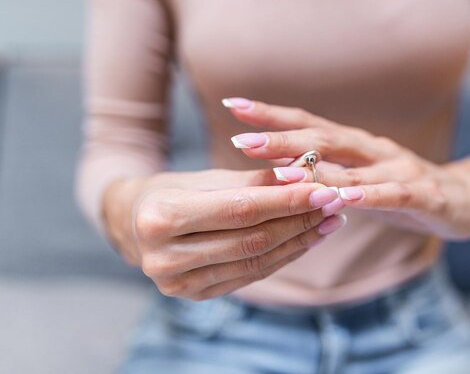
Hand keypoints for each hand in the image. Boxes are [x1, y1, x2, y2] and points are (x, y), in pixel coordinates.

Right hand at [102, 169, 345, 299]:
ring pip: (256, 261)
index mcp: (161, 217)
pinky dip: (283, 256)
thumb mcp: (206, 177)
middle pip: (252, 239)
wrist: (133, 222)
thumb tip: (303, 176)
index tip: (323, 189)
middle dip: (300, 220)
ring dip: (299, 240)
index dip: (287, 201)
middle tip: (334, 203)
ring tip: (329, 220)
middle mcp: (165, 257)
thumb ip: (253, 180)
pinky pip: (250, 275)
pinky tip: (306, 238)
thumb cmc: (170, 190)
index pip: (240, 210)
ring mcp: (178, 283)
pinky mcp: (195, 295)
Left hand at [223, 98, 469, 240]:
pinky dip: (368, 195)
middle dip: (280, 139)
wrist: (465, 198)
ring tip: (280, 168)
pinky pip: (392, 193)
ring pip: (352, 166)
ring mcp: (398, 167)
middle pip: (322, 138)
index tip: (232, 106)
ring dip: (316, 168)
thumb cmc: (401, 188)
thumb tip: (274, 172)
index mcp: (354, 145)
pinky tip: (345, 197)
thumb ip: (324, 174)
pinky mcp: (424, 192)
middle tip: (240, 139)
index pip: (306, 125)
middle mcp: (372, 149)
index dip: (270, 116)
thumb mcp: (358, 180)